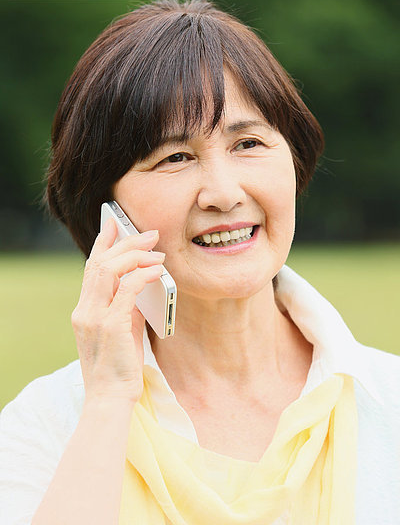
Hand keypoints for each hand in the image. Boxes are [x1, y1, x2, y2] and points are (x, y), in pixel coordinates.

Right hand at [71, 218, 164, 405]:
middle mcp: (84, 310)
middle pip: (100, 262)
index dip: (103, 243)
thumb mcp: (121, 331)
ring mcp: (94, 317)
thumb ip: (126, 306)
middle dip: (127, 243)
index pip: (91, 267)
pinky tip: (158, 271)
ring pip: (109, 269)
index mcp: (84, 310)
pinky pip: (127, 289)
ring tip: (157, 252)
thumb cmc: (119, 368)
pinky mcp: (110, 325)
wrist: (110, 400)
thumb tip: (143, 283)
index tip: (114, 224)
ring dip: (136, 255)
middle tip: (150, 233)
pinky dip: (143, 275)